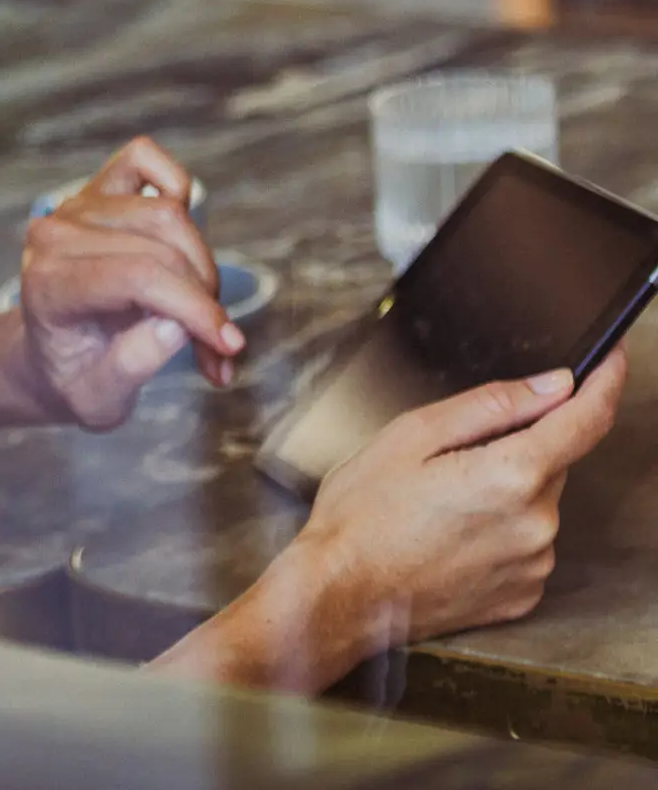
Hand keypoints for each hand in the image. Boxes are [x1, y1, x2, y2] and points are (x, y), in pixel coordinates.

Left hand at [17, 136, 244, 430]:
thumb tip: (178, 322)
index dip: (194, 308)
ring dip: (203, 265)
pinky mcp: (97, 187)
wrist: (47, 355)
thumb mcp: (99, 400)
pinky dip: (177, 189)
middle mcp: (57, 233)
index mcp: (49, 285)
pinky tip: (181, 242)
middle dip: (205, 299)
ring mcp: (77, 204)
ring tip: (205, 315)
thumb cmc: (75, 377)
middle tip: (217, 346)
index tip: (230, 346)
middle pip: (162, 247)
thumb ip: (135, 363)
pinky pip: (146, 160)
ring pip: (169, 213)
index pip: (137, 277)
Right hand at [151, 347, 627, 693]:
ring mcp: (533, 564)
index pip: (585, 420)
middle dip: (517, 444)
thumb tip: (550, 386)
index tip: (613, 361)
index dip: (605, 383)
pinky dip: (502, 527)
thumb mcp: (412, 434)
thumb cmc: (363, 514)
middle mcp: (535, 525)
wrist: (341, 594)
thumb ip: (489, 405)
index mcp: (511, 476)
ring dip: (507, 487)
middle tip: (451, 454)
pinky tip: (452, 531)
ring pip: (538, 500)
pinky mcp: (523, 595)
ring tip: (440, 499)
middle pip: (552, 460)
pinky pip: (528, 541)